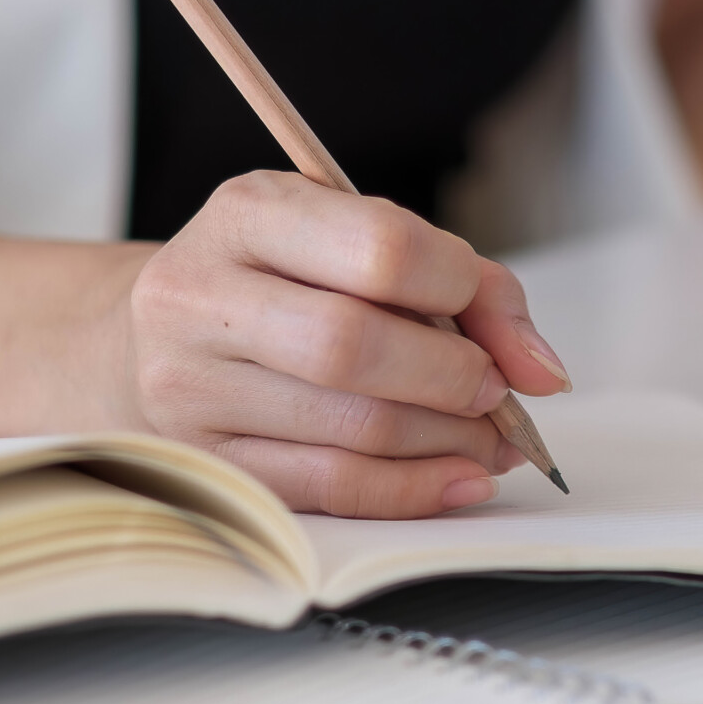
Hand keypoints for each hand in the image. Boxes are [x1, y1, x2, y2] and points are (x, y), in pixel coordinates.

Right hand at [122, 171, 570, 518]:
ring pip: (352, 427)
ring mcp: (189, 387)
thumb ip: (466, 283)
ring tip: (487, 439)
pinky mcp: (207, 464)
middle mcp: (200, 296)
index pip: (381, 249)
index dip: (460, 290)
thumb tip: (540, 369)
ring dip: (448, 441)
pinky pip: (331, 489)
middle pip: (354, 346)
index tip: (494, 324)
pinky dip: (414, 490)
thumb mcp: (357, 239)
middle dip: (454, 377)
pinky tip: (458, 477)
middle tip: (496, 393)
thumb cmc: (287, 281)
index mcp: (248, 213)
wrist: (161, 336)